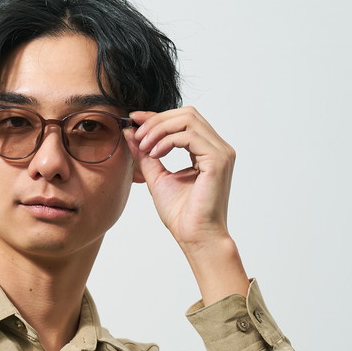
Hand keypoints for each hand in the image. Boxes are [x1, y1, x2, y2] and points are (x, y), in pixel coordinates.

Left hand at [125, 106, 247, 301]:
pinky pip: (190, 135)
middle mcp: (218, 148)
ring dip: (160, 129)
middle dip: (157, 120)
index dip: (156, 116)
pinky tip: (155, 154)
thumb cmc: (181, 214)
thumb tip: (130, 132)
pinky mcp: (218, 160)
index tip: (133, 119)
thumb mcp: (156, 177)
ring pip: (188, 119)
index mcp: (207, 150)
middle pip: (187, 113)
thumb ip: (145, 154)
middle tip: (137, 135)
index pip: (183, 120)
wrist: (195, 237)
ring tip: (145, 147)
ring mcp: (221, 153)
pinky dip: (168, 140)